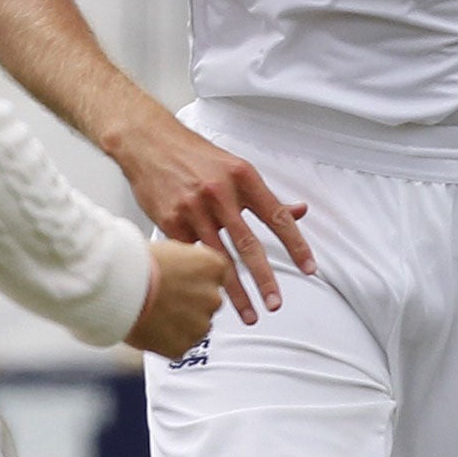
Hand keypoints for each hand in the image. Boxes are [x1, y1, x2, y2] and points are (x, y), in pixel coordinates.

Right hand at [111, 112, 315, 323]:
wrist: (148, 143)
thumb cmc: (194, 156)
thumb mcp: (236, 168)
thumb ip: (266, 196)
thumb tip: (299, 211)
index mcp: (242, 177)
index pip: (277, 216)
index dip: (296, 245)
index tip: (308, 268)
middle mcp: (220, 192)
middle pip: (248, 244)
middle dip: (264, 279)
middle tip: (275, 303)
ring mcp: (194, 208)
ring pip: (219, 258)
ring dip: (235, 290)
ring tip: (248, 313)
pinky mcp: (171, 221)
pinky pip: (192, 255)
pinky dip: (203, 276)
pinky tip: (211, 293)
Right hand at [125, 240, 232, 359]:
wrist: (118, 288)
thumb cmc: (138, 264)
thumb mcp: (172, 250)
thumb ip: (189, 264)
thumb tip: (188, 271)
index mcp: (214, 267)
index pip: (218, 277)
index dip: (199, 281)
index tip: (186, 283)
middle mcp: (213, 297)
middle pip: (208, 302)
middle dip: (191, 303)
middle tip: (166, 299)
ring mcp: (200, 324)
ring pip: (196, 326)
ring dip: (181, 323)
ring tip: (155, 314)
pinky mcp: (184, 346)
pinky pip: (180, 345)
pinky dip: (168, 341)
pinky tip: (151, 328)